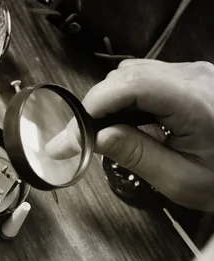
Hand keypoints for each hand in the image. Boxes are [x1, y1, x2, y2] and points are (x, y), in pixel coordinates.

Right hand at [45, 59, 213, 210]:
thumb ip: (136, 155)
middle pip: (126, 77)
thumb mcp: (180, 179)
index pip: (131, 85)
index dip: (95, 104)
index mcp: (195, 102)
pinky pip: (144, 78)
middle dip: (96, 107)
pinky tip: (127, 123)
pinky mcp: (188, 78)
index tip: (74, 134)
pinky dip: (125, 99)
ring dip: (110, 103)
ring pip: (131, 75)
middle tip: (80, 140)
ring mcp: (192, 74)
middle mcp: (193, 77)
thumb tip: (96, 137)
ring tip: (105, 134)